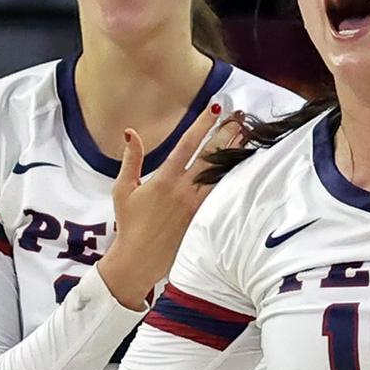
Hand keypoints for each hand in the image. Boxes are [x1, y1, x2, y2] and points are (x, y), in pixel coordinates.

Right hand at [100, 103, 244, 307]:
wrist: (138, 259)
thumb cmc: (129, 224)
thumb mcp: (123, 189)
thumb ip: (131, 159)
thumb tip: (131, 132)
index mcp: (164, 179)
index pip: (188, 145)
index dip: (203, 125)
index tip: (215, 109)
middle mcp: (183, 190)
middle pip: (211, 156)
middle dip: (226, 134)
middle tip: (240, 117)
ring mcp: (196, 206)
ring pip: (220, 174)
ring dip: (233, 154)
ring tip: (247, 136)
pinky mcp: (203, 219)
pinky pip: (221, 195)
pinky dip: (231, 179)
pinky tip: (242, 168)